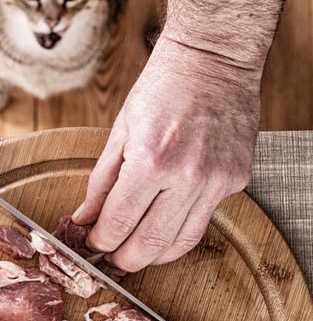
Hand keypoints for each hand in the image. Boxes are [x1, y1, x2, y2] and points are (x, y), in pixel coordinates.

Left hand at [72, 36, 259, 270]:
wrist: (213, 60)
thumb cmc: (162, 86)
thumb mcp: (121, 129)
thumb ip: (101, 180)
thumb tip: (84, 218)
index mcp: (151, 159)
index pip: (119, 222)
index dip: (101, 242)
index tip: (93, 244)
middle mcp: (188, 175)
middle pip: (150, 244)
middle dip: (125, 260)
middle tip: (112, 260)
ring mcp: (216, 181)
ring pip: (182, 242)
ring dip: (155, 255)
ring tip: (137, 252)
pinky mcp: (236, 180)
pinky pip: (205, 219)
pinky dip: (181, 227)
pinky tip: (166, 222)